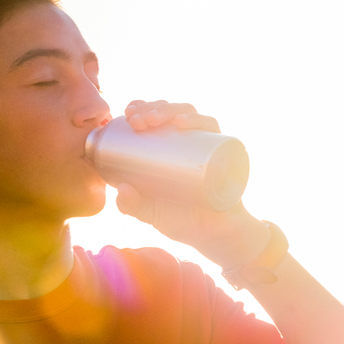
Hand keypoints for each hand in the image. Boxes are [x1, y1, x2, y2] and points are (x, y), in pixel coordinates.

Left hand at [115, 101, 269, 267]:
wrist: (216, 235)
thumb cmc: (182, 220)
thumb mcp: (152, 214)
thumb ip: (133, 206)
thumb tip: (120, 190)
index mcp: (168, 147)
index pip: (155, 117)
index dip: (141, 108)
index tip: (128, 113)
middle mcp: (188, 141)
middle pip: (170, 111)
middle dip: (151, 108)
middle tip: (138, 121)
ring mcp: (205, 145)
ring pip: (189, 114)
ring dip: (170, 110)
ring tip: (155, 120)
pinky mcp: (222, 152)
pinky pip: (213, 130)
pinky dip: (199, 121)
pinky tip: (183, 123)